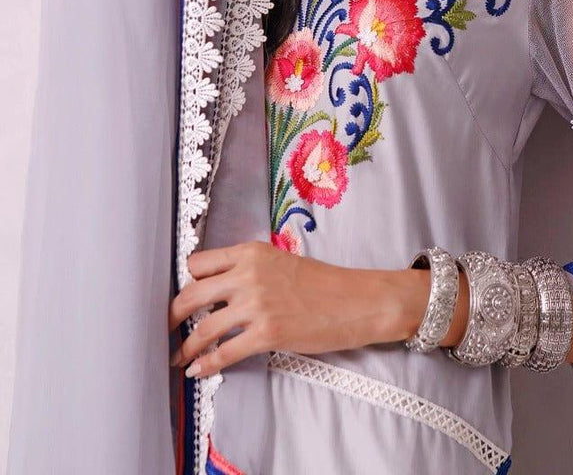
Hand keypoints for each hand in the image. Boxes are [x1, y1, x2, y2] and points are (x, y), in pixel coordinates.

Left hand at [168, 240, 428, 377]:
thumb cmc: (322, 283)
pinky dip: (206, 364)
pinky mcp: (267, 333)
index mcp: (251, 252)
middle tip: (168, 328)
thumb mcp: (280, 262)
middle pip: (191, 294)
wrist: (355, 300)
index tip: (183, 297)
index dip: (187, 282)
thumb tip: (218, 290)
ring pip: (203, 328)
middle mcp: (248, 274)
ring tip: (178, 356)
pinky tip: (198, 370)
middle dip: (173, 316)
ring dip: (185, 346)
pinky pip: (224, 352)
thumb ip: (248, 269)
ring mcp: (257, 304)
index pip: (198, 263)